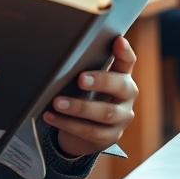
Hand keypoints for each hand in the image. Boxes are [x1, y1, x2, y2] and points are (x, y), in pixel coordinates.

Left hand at [45, 36, 137, 157]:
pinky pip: (90, 132)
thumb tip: (66, 49)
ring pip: (105, 113)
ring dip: (79, 107)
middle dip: (101, 81)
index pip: (128, 61)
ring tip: (57, 102)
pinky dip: (67, 124)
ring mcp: (121, 119)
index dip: (125, 52)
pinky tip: (51, 116)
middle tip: (80, 79)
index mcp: (123, 77)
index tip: (118, 41)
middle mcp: (127, 97)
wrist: (87, 134)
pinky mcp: (109, 137)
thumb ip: (86, 65)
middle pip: (121, 86)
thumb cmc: (87, 97)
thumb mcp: (89, 81)